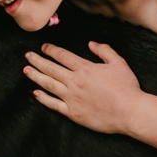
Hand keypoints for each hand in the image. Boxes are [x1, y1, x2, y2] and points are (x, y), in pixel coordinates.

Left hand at [24, 42, 141, 133]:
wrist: (130, 112)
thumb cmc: (126, 88)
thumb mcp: (118, 63)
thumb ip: (104, 50)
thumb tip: (91, 43)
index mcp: (84, 68)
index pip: (62, 56)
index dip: (50, 50)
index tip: (43, 47)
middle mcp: (74, 81)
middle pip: (50, 68)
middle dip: (37, 60)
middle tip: (28, 55)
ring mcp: (71, 97)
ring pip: (48, 84)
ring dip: (35, 76)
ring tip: (26, 70)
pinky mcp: (73, 112)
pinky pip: (53, 104)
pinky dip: (43, 98)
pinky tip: (36, 93)